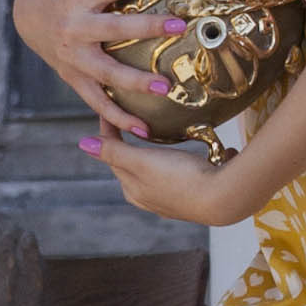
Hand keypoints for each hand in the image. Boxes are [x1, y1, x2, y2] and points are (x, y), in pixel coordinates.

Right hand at [17, 0, 189, 120]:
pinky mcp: (73, 78)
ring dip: (135, 82)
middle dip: (148, 28)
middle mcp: (75, 27)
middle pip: (115, 28)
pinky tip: (144, 130)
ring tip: (165, 87)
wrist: (24, 15)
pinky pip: (97, 101)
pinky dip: (117, 118)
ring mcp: (73, 57)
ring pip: (106, 72)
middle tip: (181, 26)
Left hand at [89, 116, 272, 227]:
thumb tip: (82, 144)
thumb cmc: (180, 178)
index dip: (109, 130)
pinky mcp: (196, 193)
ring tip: (161, 134)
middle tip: (131, 116)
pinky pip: (187, 172)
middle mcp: (150, 197)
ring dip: (158, 153)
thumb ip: (114, 152)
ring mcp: (174, 197)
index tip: (109, 106)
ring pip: (159, 169)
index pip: (113, 155)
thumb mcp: (142, 162)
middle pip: (134, 163)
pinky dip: (188, 160)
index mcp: (132, 189)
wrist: (224, 199)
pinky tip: (202, 149)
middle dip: (132, 141)